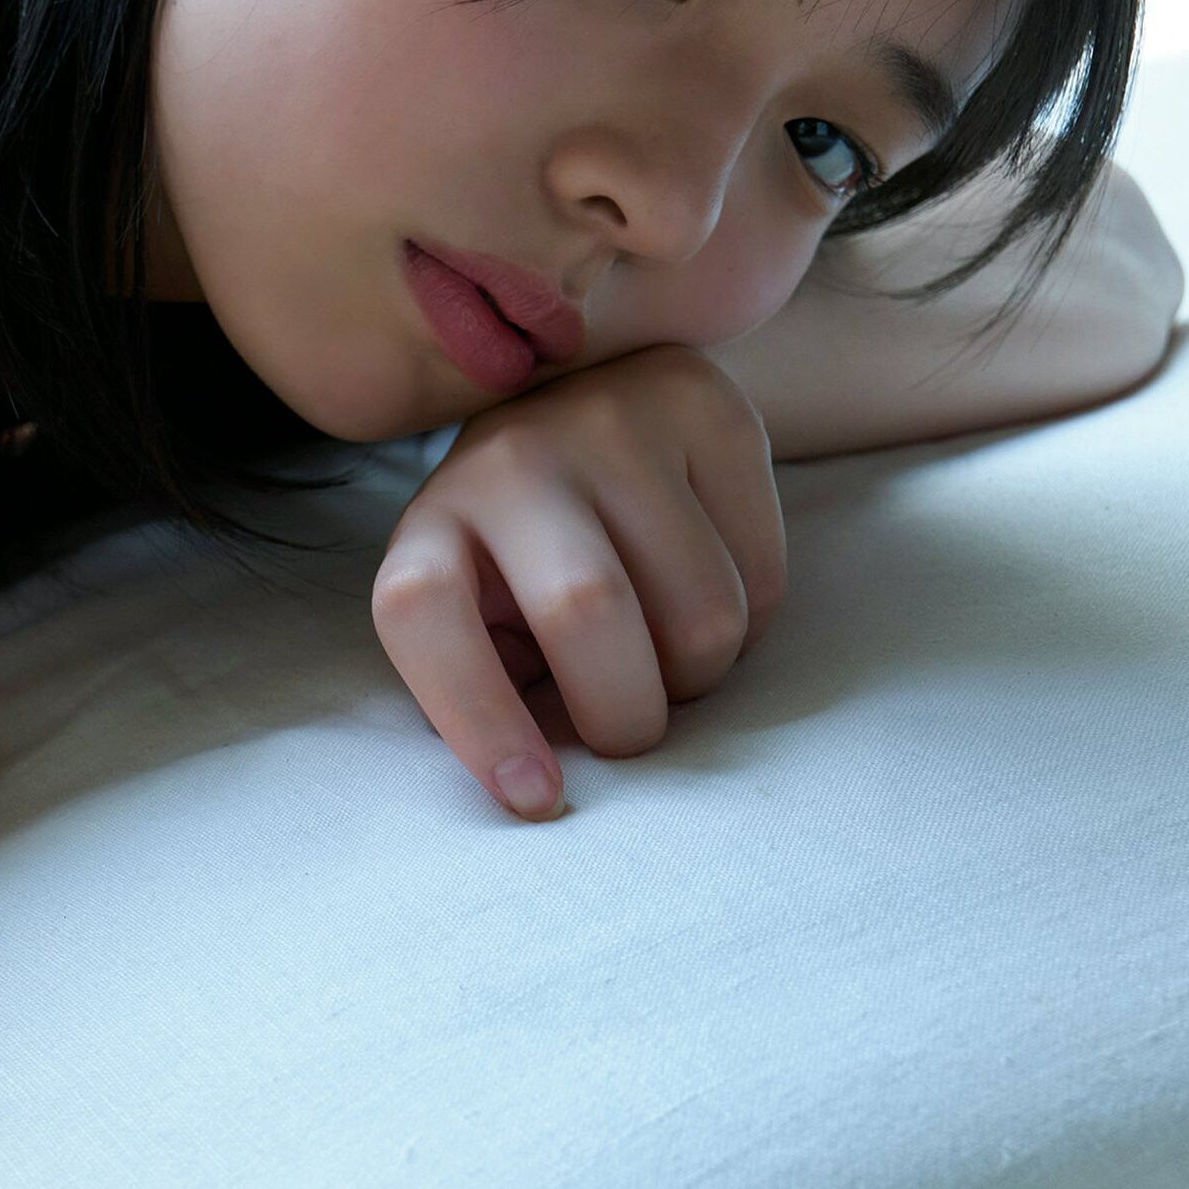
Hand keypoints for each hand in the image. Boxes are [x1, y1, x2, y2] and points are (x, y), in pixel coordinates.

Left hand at [371, 343, 787, 818]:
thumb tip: (547, 778)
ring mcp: (619, 420)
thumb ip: (500, 685)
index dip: (476, 716)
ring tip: (669, 647)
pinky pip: (764, 574)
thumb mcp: (484, 611)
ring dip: (699, 673)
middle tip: (629, 729)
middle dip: (626, 713)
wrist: (597, 393)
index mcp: (437, 518)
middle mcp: (517, 457)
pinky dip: (752, 622)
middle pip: (587, 610)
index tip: (534, 795)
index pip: (423, 609)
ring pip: (704, 612)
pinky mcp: (712, 411)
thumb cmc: (530, 548)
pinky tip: (711, 584)